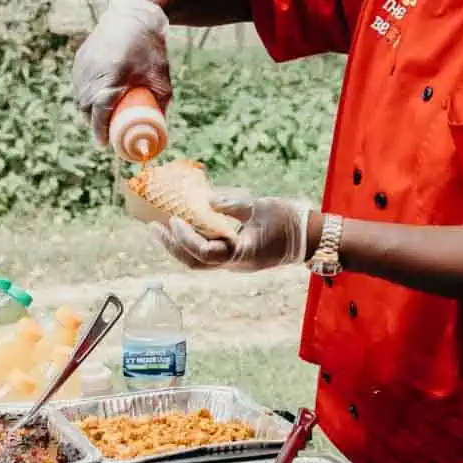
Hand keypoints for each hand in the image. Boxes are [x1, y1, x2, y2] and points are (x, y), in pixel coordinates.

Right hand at [72, 0, 171, 145]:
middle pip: (87, 108)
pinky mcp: (80, 59)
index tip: (104, 145)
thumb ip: (160, 103)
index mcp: (113, 76)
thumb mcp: (161, 78)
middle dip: (94, 124)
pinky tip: (95, 101)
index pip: (100, 111)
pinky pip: (78, 85)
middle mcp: (93, 71)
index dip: (100, 131)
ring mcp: (83, 64)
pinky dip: (85, 96)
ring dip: (88, 111)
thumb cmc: (151, 49)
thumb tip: (158, 128)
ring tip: (101, 119)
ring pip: (80, 97)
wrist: (135, 16)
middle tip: (105, 134)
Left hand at [153, 191, 311, 273]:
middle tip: (153, 226)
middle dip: (171, 245)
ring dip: (178, 245)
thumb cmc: (288, 221)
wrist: (308, 238)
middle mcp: (233, 263)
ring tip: (161, 227)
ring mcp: (234, 262)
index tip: (174, 220)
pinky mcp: (235, 256)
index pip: (204, 253)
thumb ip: (232, 205)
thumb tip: (206, 199)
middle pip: (194, 262)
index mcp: (241, 254)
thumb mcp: (260, 207)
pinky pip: (208, 252)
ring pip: (198, 260)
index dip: (186, 239)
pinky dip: (192, 241)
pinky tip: (184, 226)